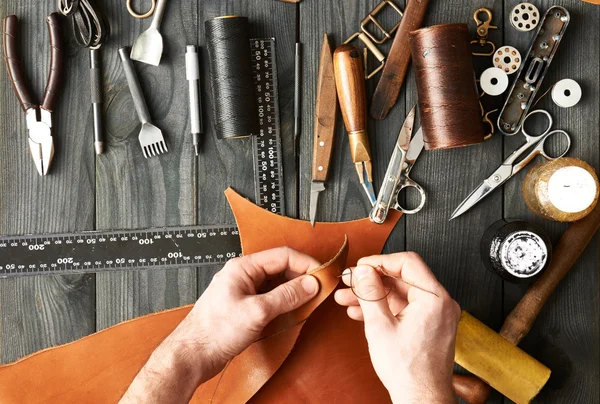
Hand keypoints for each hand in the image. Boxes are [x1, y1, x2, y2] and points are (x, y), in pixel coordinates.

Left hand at [120, 247, 319, 403]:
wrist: (193, 355)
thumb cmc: (213, 332)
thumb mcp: (257, 312)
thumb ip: (286, 296)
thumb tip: (309, 284)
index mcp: (242, 268)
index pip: (282, 255)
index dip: (305, 263)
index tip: (322, 274)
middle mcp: (243, 275)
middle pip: (280, 267)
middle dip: (301, 276)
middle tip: (320, 288)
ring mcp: (243, 291)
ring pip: (276, 283)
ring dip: (294, 290)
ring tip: (310, 299)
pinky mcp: (244, 306)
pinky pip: (270, 296)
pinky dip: (284, 301)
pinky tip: (293, 309)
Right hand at [334, 253, 460, 403]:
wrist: (420, 399)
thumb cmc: (408, 371)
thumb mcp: (380, 326)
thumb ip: (370, 293)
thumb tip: (362, 271)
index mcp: (435, 299)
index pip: (407, 262)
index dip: (379, 261)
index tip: (361, 267)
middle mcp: (440, 303)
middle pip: (402, 278)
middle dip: (371, 280)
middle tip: (350, 281)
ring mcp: (436, 315)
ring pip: (400, 294)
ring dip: (373, 295)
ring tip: (348, 298)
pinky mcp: (429, 325)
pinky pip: (405, 307)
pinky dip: (384, 307)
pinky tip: (362, 312)